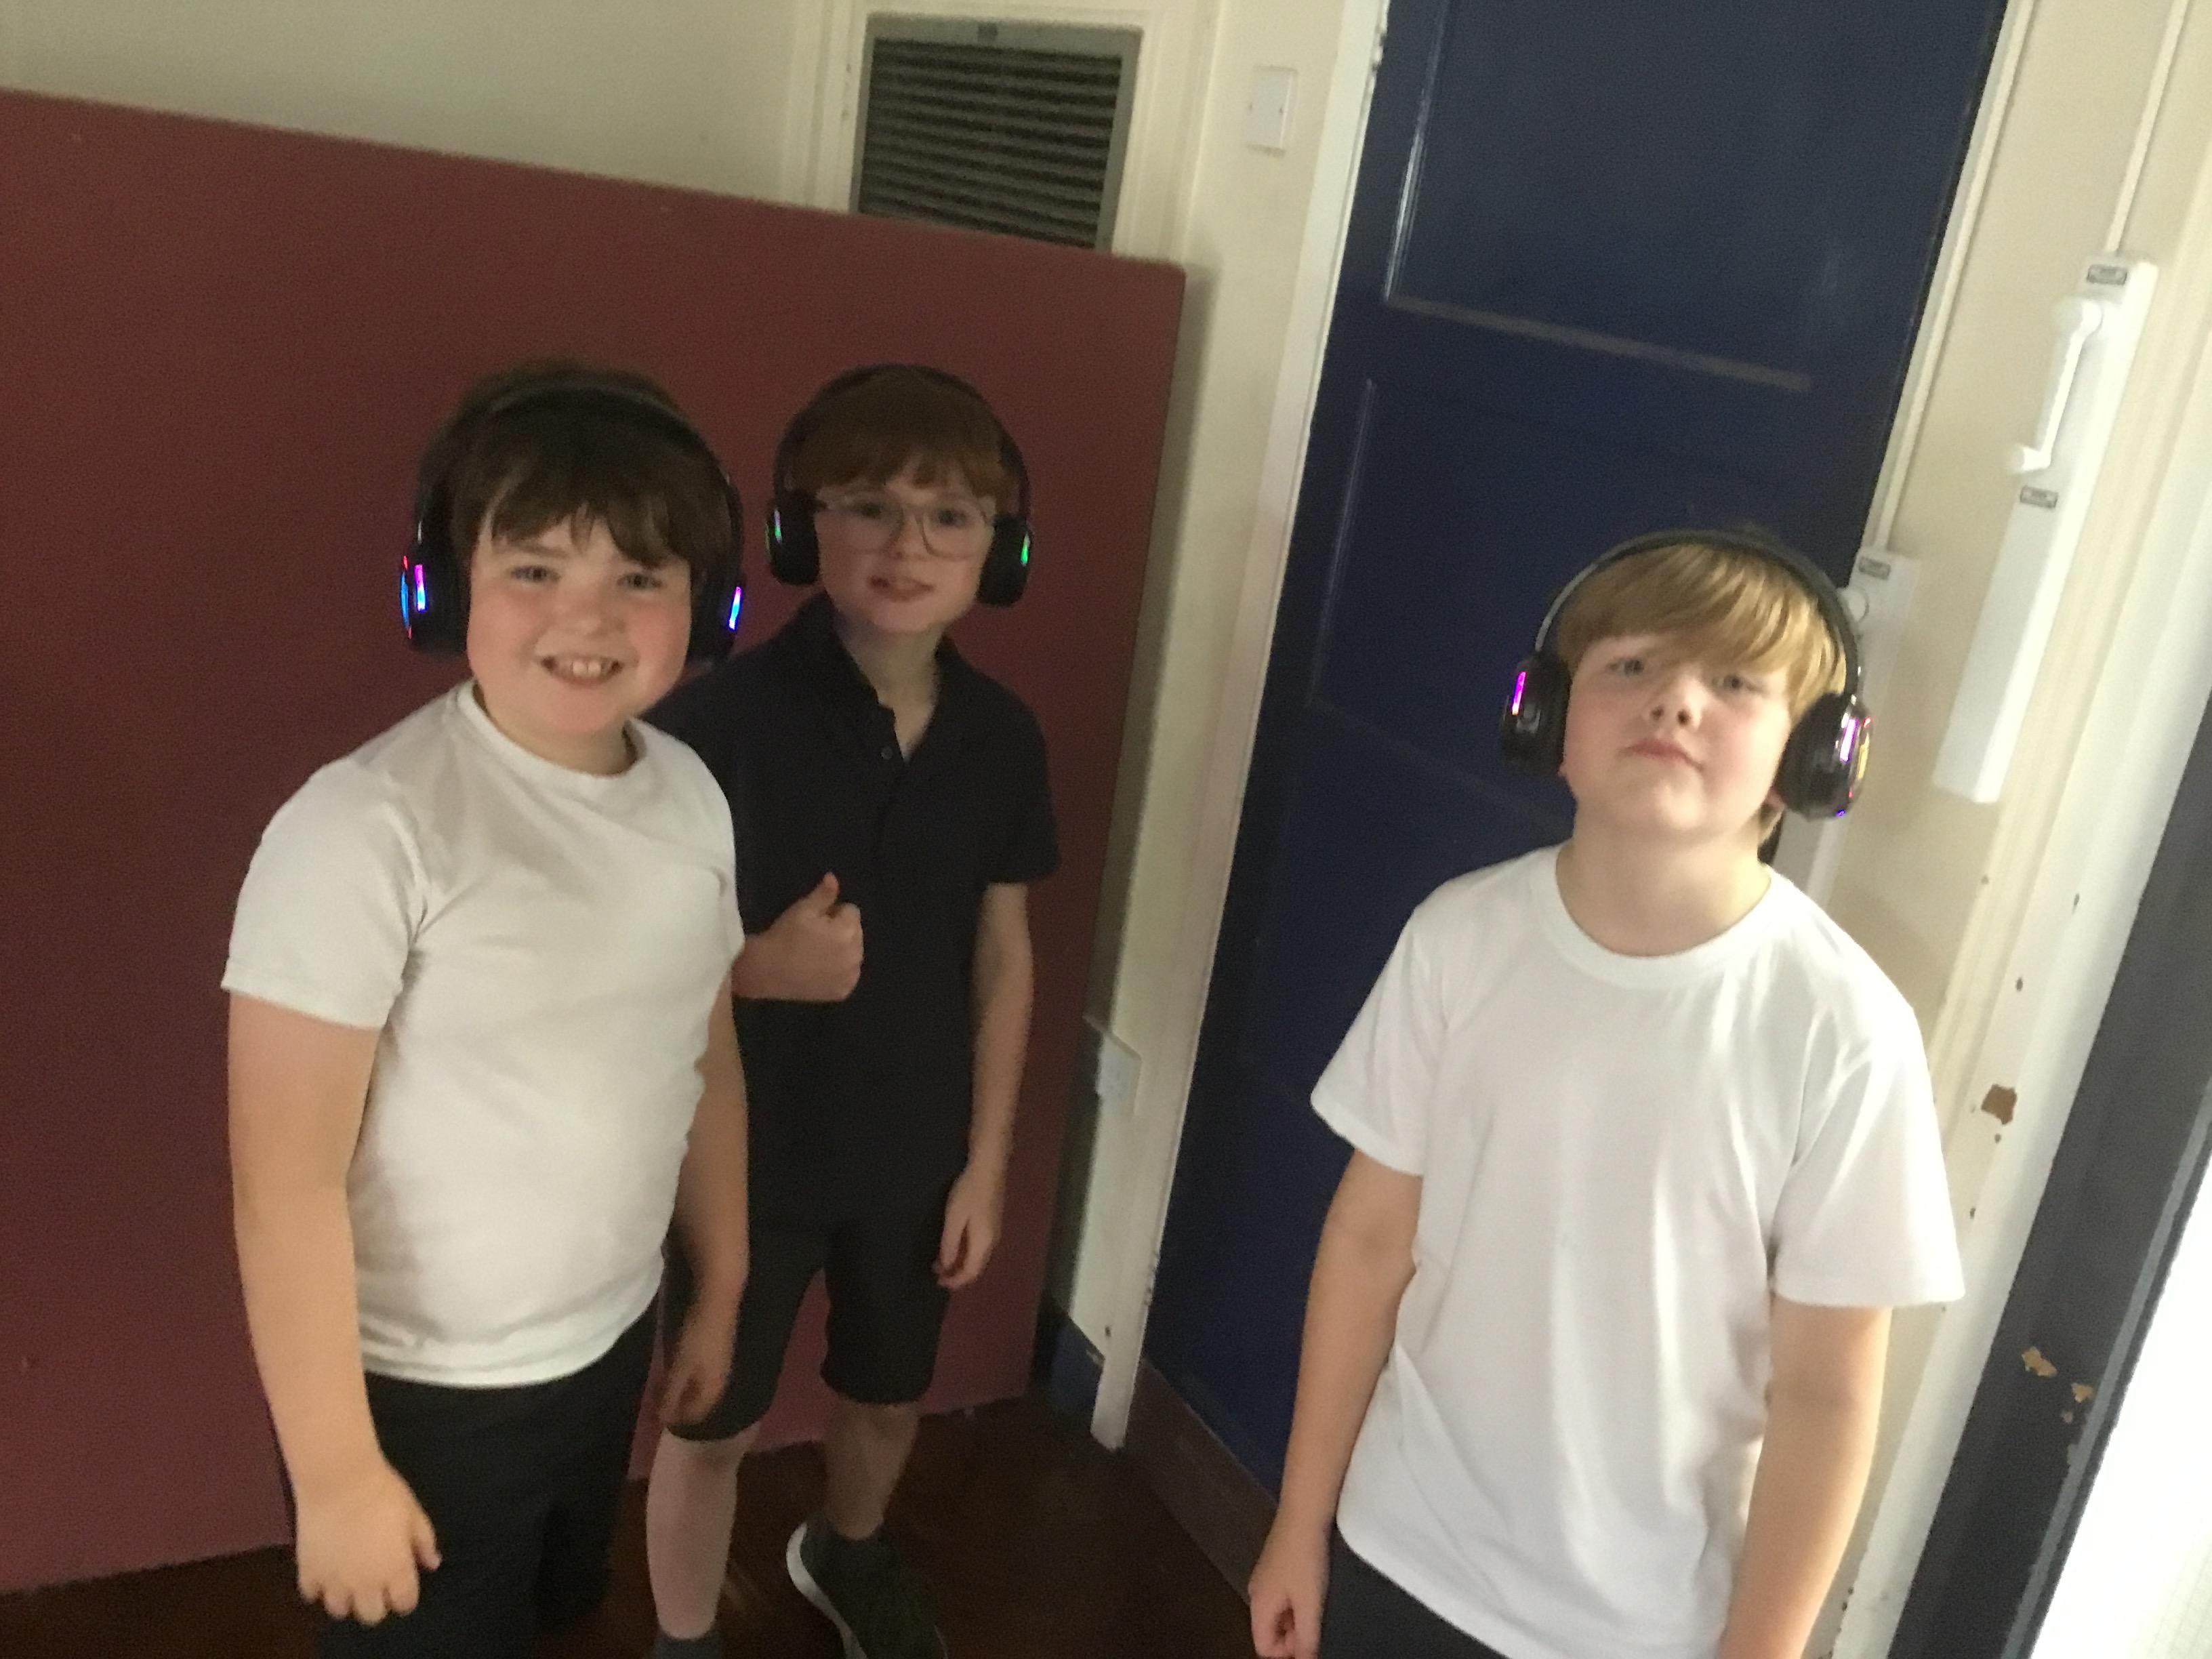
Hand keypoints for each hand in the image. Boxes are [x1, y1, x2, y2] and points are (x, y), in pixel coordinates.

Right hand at [293, 1458, 439, 1625]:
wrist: (339, 1480)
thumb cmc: (383, 1493)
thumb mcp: (414, 1514)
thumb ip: (424, 1542)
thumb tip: (432, 1564)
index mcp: (395, 1571)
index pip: (404, 1604)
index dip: (405, 1596)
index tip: (402, 1583)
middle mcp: (365, 1584)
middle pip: (372, 1616)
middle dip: (377, 1602)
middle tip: (376, 1583)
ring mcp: (334, 1581)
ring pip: (340, 1611)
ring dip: (347, 1598)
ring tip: (349, 1579)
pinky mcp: (308, 1571)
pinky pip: (312, 1594)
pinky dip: (319, 1587)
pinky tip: (326, 1569)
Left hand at [660, 1298, 738, 1428]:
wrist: (715, 1304)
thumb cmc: (696, 1338)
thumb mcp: (680, 1369)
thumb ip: (671, 1395)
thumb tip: (663, 1420)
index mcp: (712, 1390)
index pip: (694, 1414)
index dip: (675, 1417)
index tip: (656, 1412)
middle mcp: (719, 1382)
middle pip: (698, 1403)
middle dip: (677, 1404)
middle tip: (656, 1398)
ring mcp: (719, 1367)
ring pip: (699, 1388)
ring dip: (681, 1391)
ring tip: (662, 1384)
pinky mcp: (717, 1354)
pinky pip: (700, 1376)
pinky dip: (686, 1378)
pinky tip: (676, 1368)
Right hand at [747, 875, 862, 1001]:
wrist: (766, 971)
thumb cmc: (784, 936)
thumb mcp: (803, 909)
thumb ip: (824, 894)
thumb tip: (834, 878)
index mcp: (849, 931)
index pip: (851, 911)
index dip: (833, 913)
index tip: (815, 921)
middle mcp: (856, 954)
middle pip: (855, 933)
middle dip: (840, 931)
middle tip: (814, 938)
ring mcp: (851, 976)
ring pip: (852, 954)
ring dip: (841, 951)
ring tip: (815, 954)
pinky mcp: (843, 991)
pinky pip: (848, 975)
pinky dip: (838, 972)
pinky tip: (819, 970)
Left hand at [934, 1161, 1005, 1288]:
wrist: (989, 1168)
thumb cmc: (969, 1193)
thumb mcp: (954, 1219)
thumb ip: (950, 1244)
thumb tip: (946, 1266)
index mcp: (983, 1244)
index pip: (970, 1272)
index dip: (955, 1281)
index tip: (938, 1282)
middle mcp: (992, 1242)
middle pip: (976, 1267)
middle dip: (957, 1274)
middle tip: (937, 1273)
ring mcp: (995, 1232)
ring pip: (978, 1257)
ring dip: (961, 1263)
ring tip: (942, 1261)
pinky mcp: (993, 1222)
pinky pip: (979, 1247)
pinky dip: (966, 1252)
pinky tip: (955, 1245)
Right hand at [1248, 1519, 1328, 1658]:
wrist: (1304, 1513)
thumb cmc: (1305, 1560)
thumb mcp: (1310, 1603)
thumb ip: (1307, 1638)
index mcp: (1259, 1605)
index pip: (1264, 1646)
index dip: (1286, 1653)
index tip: (1310, 1645)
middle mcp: (1257, 1592)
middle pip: (1270, 1630)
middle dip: (1293, 1637)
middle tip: (1318, 1628)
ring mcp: (1266, 1576)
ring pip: (1279, 1612)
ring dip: (1297, 1618)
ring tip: (1319, 1608)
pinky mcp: (1277, 1563)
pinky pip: (1283, 1595)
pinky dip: (1297, 1601)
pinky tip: (1315, 1590)